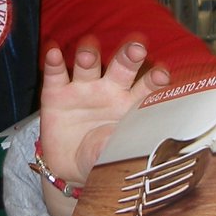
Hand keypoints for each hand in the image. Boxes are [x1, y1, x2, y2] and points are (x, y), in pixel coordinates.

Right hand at [38, 40, 169, 188]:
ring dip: (88, 56)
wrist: (69, 167)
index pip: (146, 87)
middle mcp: (108, 90)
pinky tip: (54, 53)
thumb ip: (116, 146)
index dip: (153, 80)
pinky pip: (55, 74)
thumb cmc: (100, 156)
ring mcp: (82, 89)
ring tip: (88, 54)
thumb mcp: (112, 155)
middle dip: (127, 56)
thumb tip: (117, 143)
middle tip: (135, 48)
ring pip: (88, 65)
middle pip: (121, 67)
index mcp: (130, 104)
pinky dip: (54, 63)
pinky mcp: (56, 94)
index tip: (161, 75)